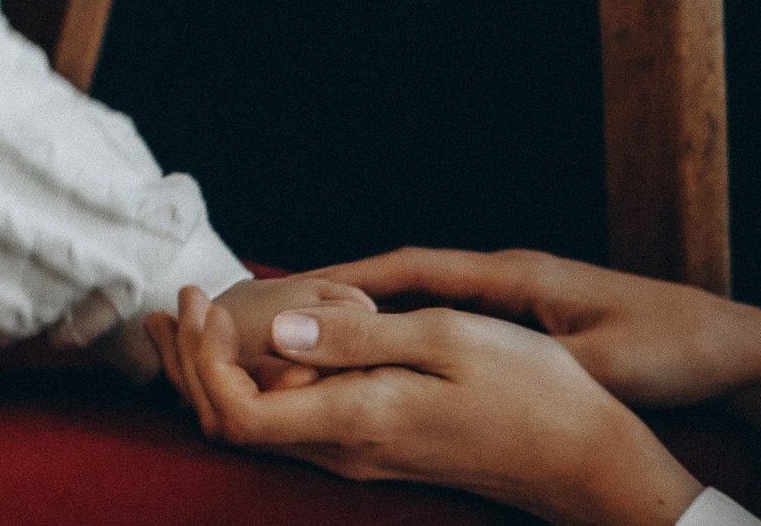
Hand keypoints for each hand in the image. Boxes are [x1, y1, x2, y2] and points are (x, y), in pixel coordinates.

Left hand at [150, 289, 705, 525]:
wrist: (586, 460)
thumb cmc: (530, 392)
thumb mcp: (445, 338)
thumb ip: (355, 335)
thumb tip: (277, 326)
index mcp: (356, 419)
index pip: (236, 414)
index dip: (202, 362)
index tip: (203, 303)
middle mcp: (346, 449)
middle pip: (232, 424)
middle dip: (188, 365)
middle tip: (174, 302)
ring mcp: (359, 454)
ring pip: (257, 426)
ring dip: (215, 372)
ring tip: (194, 315)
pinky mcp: (374, 447)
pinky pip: (291, 423)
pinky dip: (256, 380)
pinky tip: (260, 339)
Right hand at [313, 247, 760, 469]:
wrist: (736, 347)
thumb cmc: (674, 346)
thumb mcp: (605, 359)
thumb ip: (535, 358)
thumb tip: (473, 367)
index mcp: (517, 274)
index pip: (413, 266)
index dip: (349, 275)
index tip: (294, 288)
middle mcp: (510, 278)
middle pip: (406, 280)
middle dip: (345, 293)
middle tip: (285, 313)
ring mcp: (520, 301)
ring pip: (426, 304)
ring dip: (375, 317)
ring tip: (319, 340)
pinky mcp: (534, 326)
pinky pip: (453, 328)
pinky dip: (413, 338)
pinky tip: (391, 364)